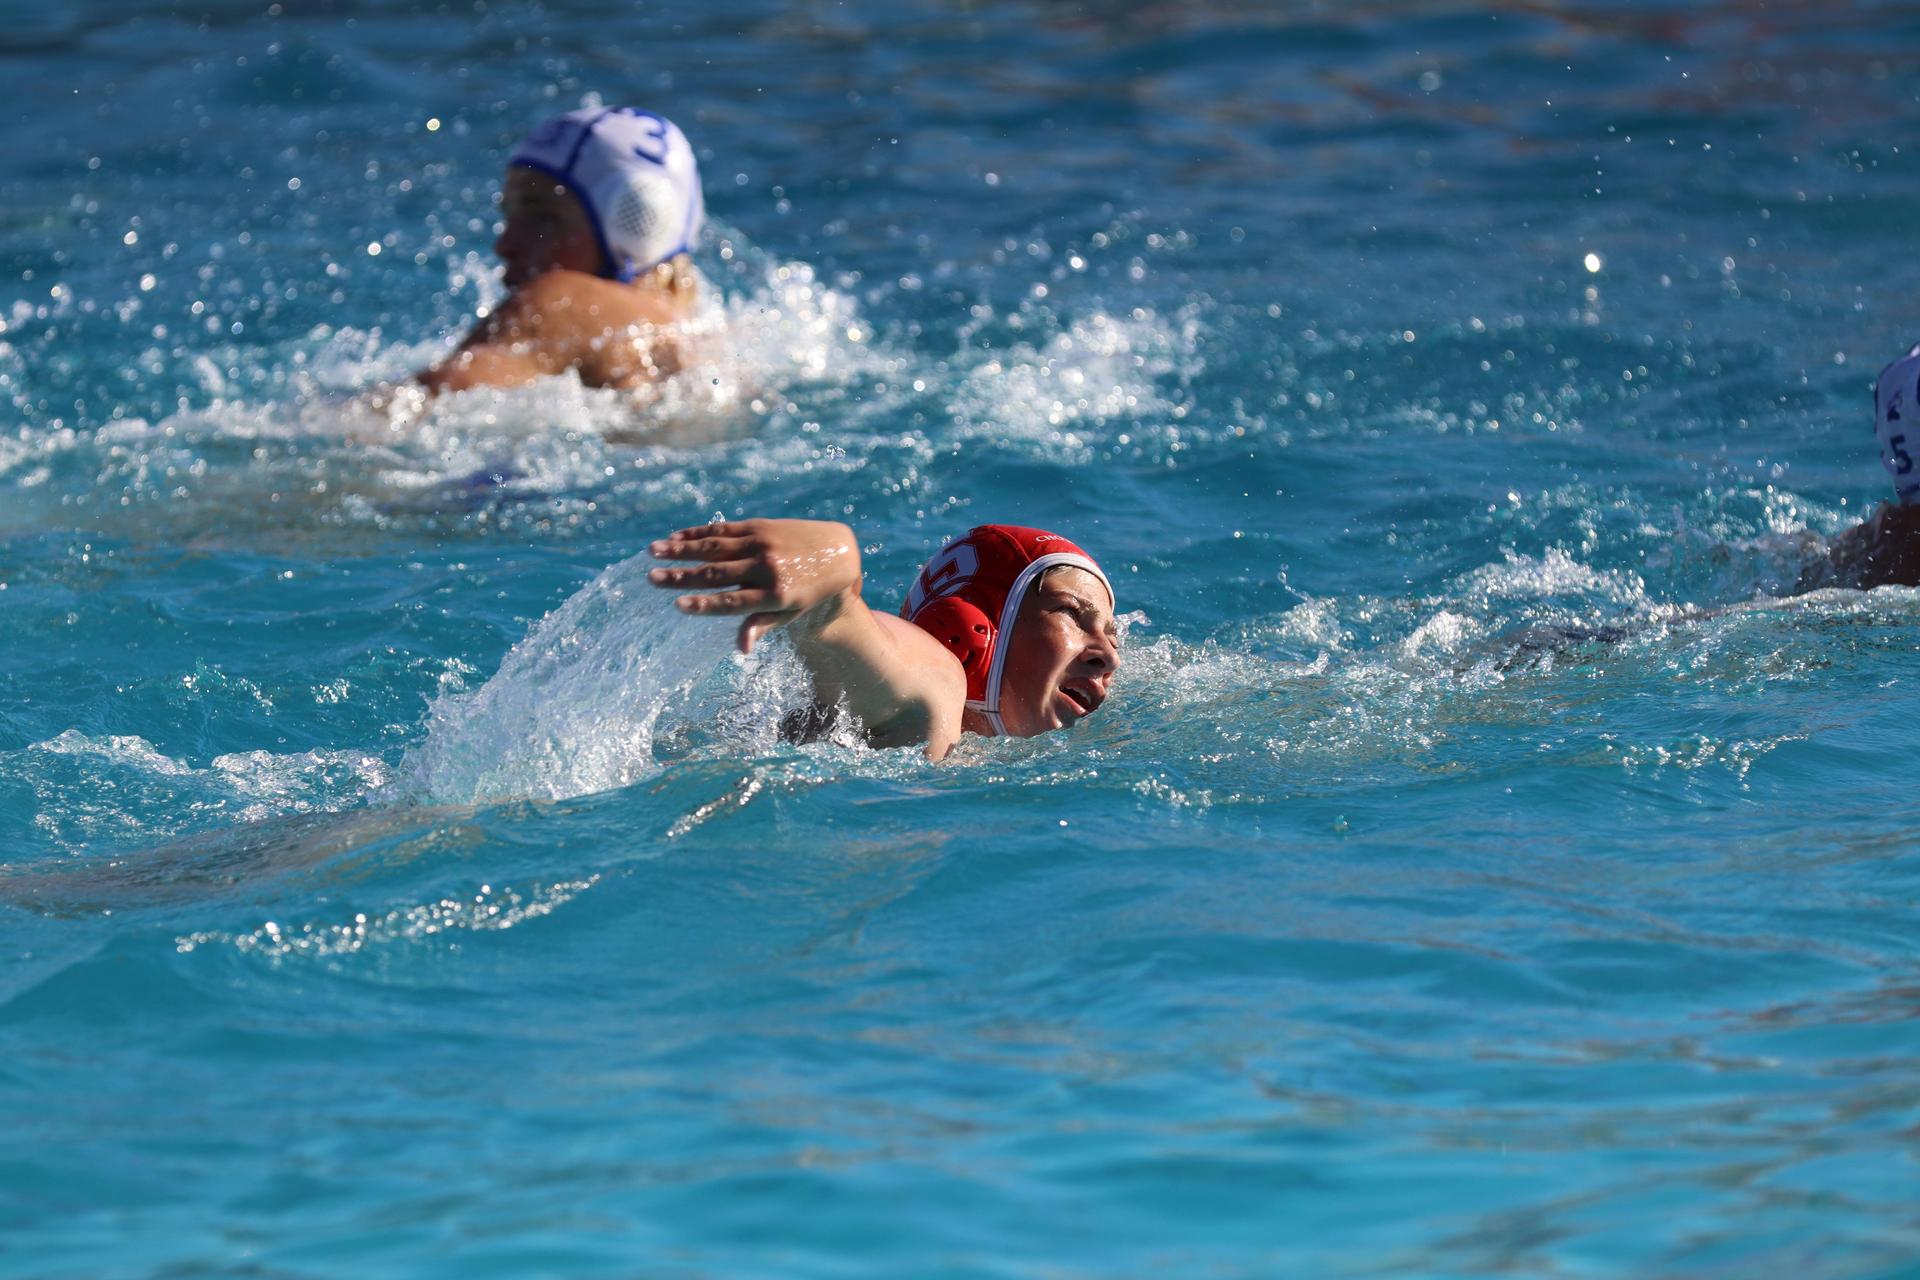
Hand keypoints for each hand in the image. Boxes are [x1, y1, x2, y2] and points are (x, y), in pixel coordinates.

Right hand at [647, 518, 861, 652]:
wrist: (836, 552)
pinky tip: (675, 537)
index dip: (704, 604)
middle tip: (651, 578)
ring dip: (681, 549)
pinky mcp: (759, 526)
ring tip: (653, 551)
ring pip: (715, 547)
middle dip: (682, 576)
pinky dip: (698, 533)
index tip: (677, 605)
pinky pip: (724, 530)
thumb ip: (762, 624)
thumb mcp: (790, 613)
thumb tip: (741, 649)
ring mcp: (762, 543)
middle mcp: (766, 568)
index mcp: (774, 595)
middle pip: (717, 573)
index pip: (733, 602)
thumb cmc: (809, 591)